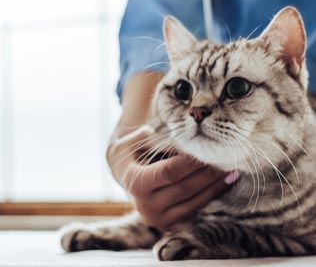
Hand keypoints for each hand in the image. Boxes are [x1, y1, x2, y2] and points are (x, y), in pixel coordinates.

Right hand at [107, 126, 235, 230]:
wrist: (125, 180)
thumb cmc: (129, 156)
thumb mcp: (126, 144)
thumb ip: (138, 137)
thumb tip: (151, 132)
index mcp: (135, 184)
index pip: (168, 172)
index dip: (189, 163)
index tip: (206, 151)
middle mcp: (146, 206)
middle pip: (184, 189)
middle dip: (207, 174)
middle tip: (225, 160)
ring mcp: (159, 219)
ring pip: (194, 203)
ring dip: (215, 187)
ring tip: (232, 172)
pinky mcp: (170, 227)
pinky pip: (196, 212)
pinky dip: (211, 198)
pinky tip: (224, 185)